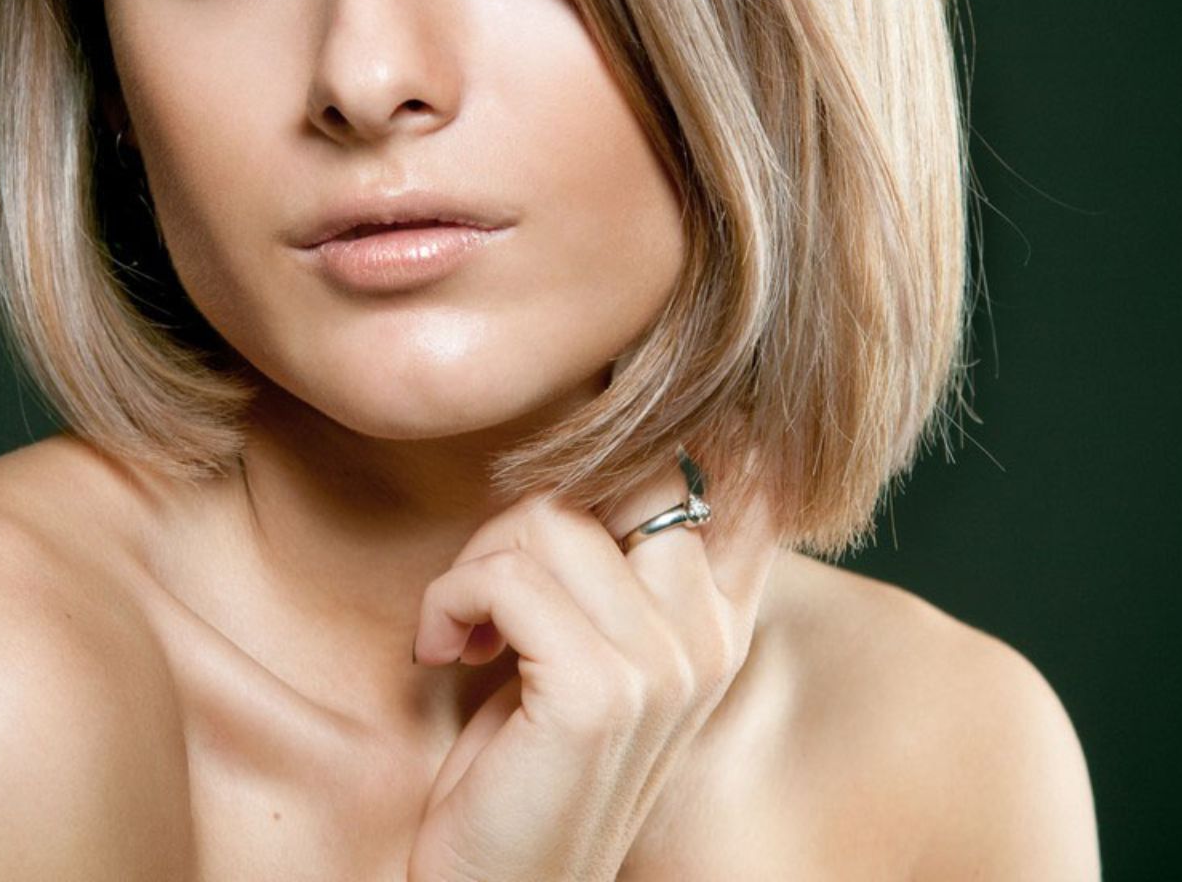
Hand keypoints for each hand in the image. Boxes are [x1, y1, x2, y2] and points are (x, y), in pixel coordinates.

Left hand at [407, 458, 780, 881]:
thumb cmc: (523, 762)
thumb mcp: (587, 645)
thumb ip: (616, 555)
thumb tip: (597, 420)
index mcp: (721, 618)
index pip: (739, 472)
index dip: (664, 431)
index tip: (595, 423)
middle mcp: (709, 637)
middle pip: (627, 471)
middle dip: (527, 507)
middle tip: (485, 584)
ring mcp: (666, 666)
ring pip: (551, 520)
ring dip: (474, 564)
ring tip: (463, 626)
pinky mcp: (601, 693)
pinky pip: (506, 580)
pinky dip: (449, 602)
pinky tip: (442, 650)